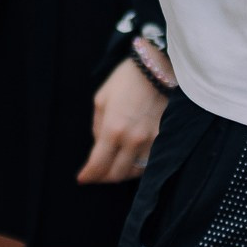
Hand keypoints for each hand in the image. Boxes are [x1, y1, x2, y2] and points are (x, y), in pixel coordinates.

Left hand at [78, 58, 166, 183]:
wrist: (156, 68)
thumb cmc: (125, 80)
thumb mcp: (101, 100)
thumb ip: (97, 127)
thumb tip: (98, 146)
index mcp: (113, 129)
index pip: (98, 164)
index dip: (88, 175)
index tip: (83, 178)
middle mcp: (132, 140)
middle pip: (116, 174)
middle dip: (103, 177)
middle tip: (97, 174)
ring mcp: (151, 141)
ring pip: (134, 171)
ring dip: (122, 173)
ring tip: (113, 167)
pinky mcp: (163, 138)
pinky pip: (149, 162)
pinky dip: (138, 166)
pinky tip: (131, 160)